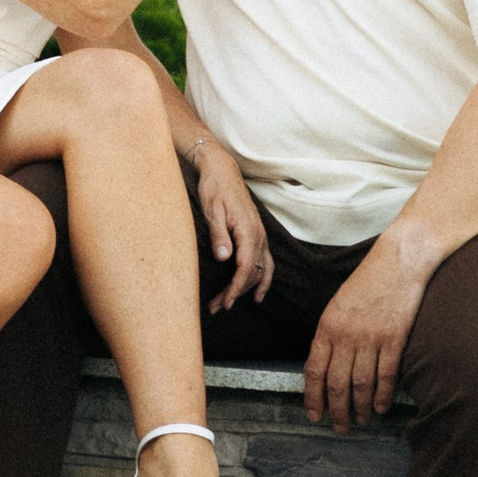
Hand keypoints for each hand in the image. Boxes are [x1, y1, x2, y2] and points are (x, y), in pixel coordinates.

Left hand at [191, 139, 274, 310]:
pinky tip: (256, 292)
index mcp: (247, 229)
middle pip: (252, 273)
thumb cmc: (214, 188)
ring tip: (229, 304)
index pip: (245, 268)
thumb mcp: (212, 210)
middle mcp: (258, 234)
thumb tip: (223, 259)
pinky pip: (265, 262)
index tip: (224, 303)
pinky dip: (262, 279)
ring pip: (261, 270)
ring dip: (246, 289)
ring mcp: (260, 234)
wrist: (221, 169)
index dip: (235, 289)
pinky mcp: (257, 233)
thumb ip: (219, 235)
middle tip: (216, 307)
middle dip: (235, 293)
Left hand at [304, 223, 436, 429]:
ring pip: (361, 385)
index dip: (313, 398)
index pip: (315, 370)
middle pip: (337, 384)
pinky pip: (386, 376)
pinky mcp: (394, 338)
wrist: (398, 260)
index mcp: (328, 325)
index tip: (314, 415)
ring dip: (360, 408)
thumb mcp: (339, 305)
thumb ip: (331, 335)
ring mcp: (371, 337)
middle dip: (337, 411)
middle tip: (340, 427)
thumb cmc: (368, 281)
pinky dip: (382, 396)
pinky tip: (380, 407)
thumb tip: (324, 369)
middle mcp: (346, 334)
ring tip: (361, 420)